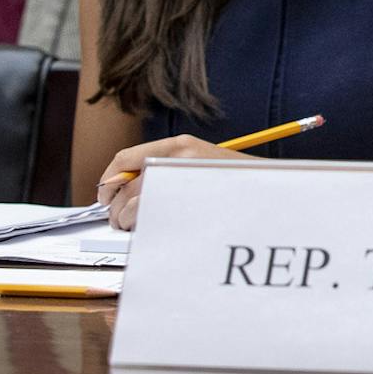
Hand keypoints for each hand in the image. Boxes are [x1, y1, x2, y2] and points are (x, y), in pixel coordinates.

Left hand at [97, 136, 250, 229]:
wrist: (267, 192)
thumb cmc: (233, 183)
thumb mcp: (199, 165)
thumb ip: (166, 170)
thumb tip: (125, 189)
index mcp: (179, 145)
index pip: (124, 159)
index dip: (108, 180)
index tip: (105, 196)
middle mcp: (176, 159)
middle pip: (123, 186)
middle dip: (114, 208)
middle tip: (119, 220)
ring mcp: (179, 180)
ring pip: (129, 205)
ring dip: (124, 220)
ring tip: (136, 226)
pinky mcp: (182, 203)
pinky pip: (143, 218)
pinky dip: (138, 227)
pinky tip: (151, 228)